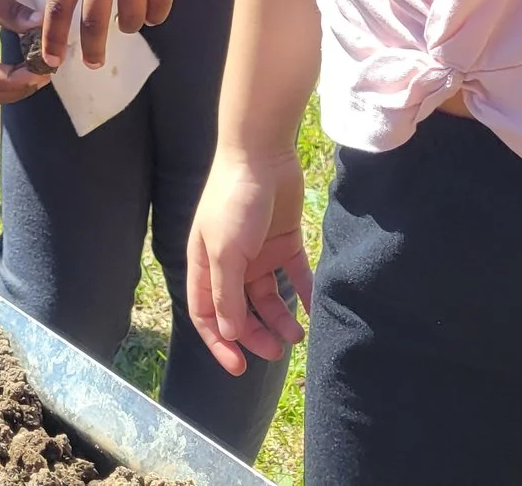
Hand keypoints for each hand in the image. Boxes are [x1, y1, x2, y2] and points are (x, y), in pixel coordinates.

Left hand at [39, 0, 187, 69]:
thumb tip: (82, 8)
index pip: (57, 8)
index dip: (53, 40)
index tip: (52, 61)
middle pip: (94, 24)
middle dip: (93, 51)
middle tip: (94, 61)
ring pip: (132, 20)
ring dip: (129, 25)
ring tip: (129, 16)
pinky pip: (161, 6)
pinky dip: (156, 13)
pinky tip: (153, 4)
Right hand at [187, 149, 312, 377]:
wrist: (262, 153)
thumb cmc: (234, 200)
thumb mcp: (225, 251)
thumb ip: (226, 294)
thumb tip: (228, 333)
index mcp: (206, 265)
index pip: (207, 314)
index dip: (219, 343)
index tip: (238, 367)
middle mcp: (230, 262)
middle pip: (240, 310)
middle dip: (255, 335)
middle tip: (276, 352)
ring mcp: (257, 252)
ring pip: (267, 297)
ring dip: (280, 318)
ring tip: (298, 334)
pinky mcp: (283, 240)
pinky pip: (294, 275)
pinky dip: (303, 293)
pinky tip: (314, 308)